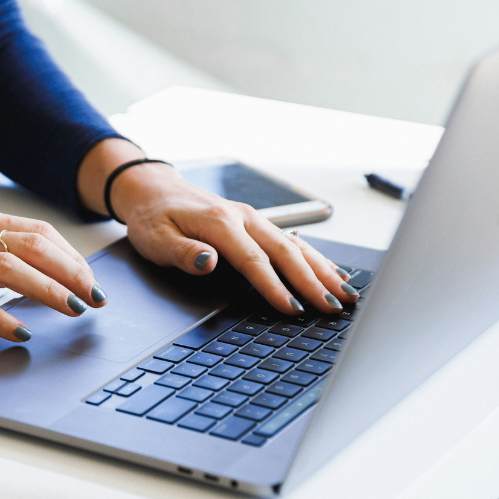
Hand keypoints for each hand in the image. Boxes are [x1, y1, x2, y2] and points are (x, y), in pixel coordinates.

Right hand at [0, 206, 105, 341]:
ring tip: (73, 310)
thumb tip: (34, 273)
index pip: (37, 231)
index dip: (71, 255)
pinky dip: (3, 318)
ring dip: (50, 290)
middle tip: (95, 297)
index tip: (90, 279)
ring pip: (13, 268)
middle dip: (73, 272)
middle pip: (34, 245)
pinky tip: (22, 333)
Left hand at [77, 139, 356, 314]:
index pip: (254, 260)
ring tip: (346, 294)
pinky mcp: (256, 223)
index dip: (275, 287)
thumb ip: (184, 252)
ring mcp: (253, 219)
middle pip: (286, 252)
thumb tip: (209, 262)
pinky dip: (315, 258)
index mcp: (220, 222)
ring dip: (322, 270)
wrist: (153, 189)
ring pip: (296, 245)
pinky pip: (292, 241)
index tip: (293, 309)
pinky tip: (332, 273)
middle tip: (334, 308)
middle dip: (313, 282)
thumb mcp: (156, 239)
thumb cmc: (153, 218)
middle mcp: (243, 218)